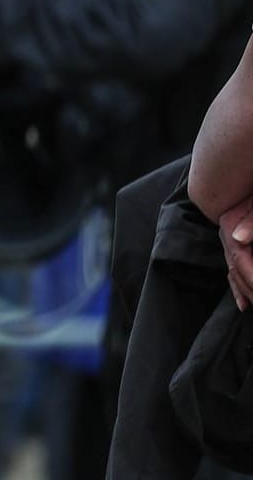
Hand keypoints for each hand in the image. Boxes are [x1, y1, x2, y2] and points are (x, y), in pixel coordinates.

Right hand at [221, 195, 252, 309]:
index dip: (251, 280)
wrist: (238, 173)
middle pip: (236, 270)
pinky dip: (238, 287)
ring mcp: (231, 241)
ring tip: (252, 306)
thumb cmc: (251, 193)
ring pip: (234, 273)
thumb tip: (238, 238)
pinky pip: (234, 270)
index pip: (240, 261)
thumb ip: (250, 221)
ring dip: (245, 292)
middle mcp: (228, 238)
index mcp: (232, 229)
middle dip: (250, 290)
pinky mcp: (237, 243)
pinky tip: (243, 303)